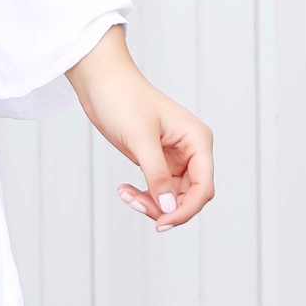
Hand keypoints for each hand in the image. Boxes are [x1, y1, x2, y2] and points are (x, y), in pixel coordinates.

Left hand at [65, 25, 213, 229]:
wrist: (102, 82)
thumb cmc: (124, 99)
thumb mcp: (140, 139)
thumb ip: (157, 175)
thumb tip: (169, 208)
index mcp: (198, 140)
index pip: (203, 187)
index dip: (186, 209)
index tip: (162, 223)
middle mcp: (192, 150)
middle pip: (190, 196)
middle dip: (165, 207)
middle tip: (135, 204)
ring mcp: (175, 156)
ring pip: (173, 196)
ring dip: (152, 203)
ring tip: (125, 195)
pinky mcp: (157, 160)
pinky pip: (159, 188)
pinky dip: (144, 195)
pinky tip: (124, 190)